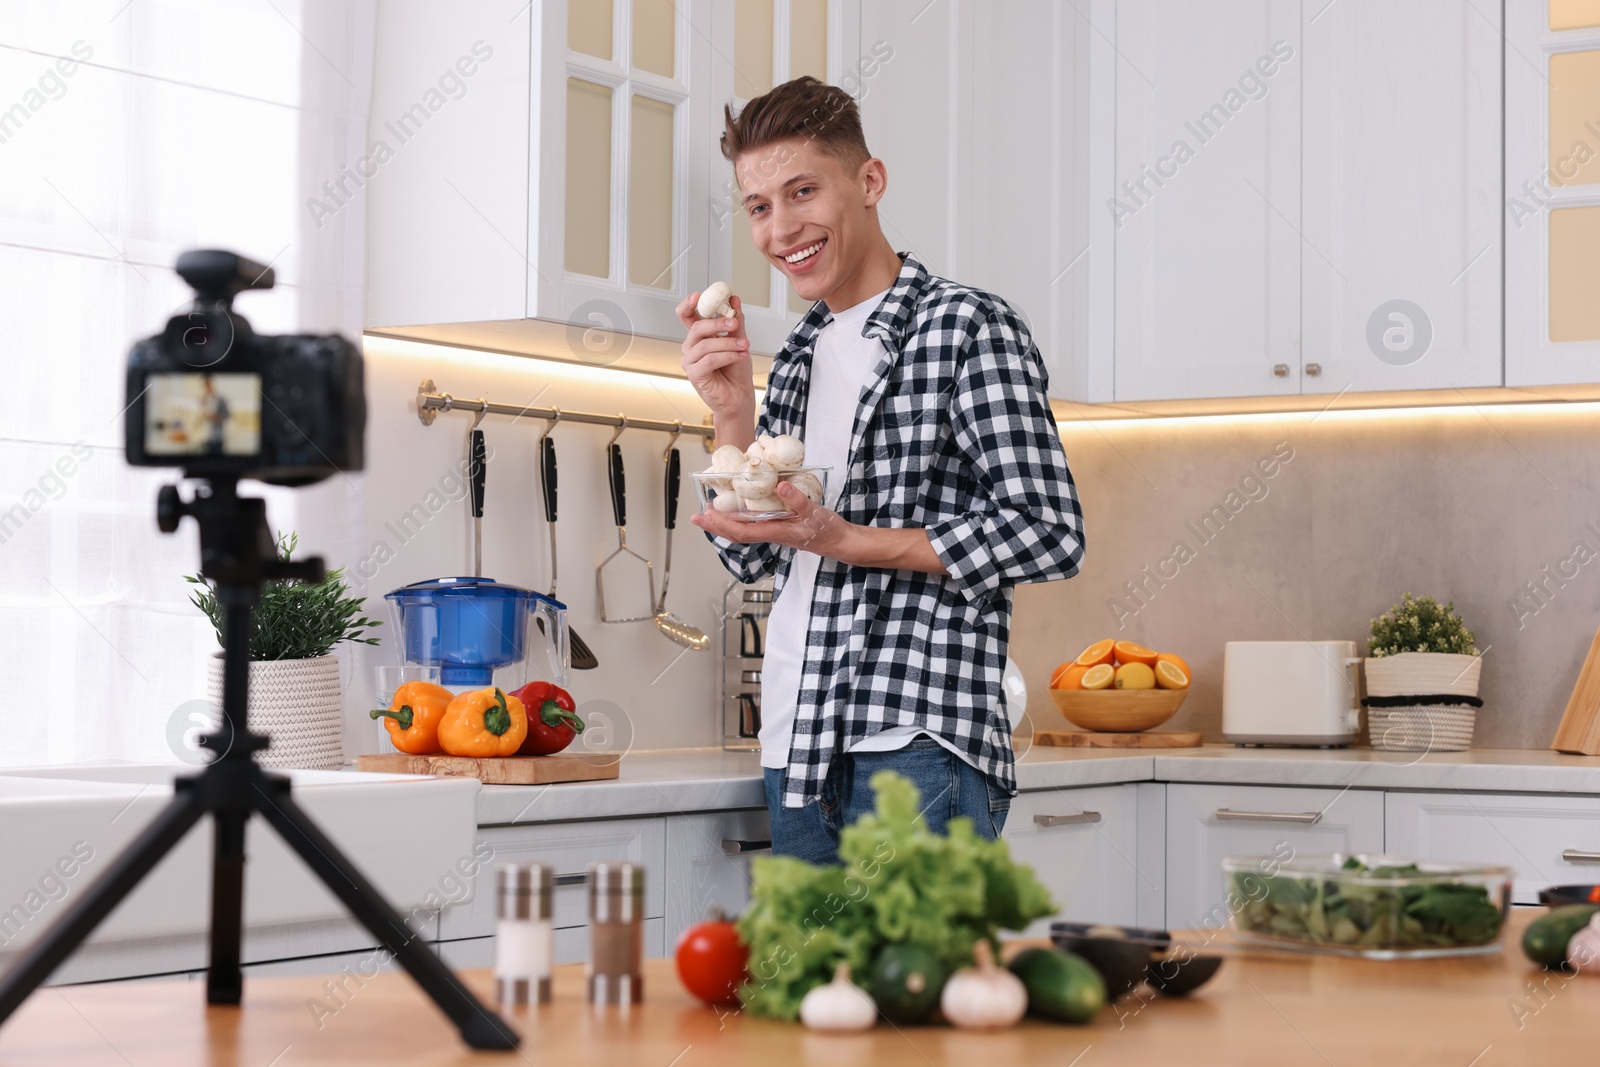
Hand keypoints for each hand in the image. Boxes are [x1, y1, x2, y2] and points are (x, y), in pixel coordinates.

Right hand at [677, 291, 755, 440]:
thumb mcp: (740, 341)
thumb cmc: (736, 371)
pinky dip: (727, 356)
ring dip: (728, 343)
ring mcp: (690, 362)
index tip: (699, 295)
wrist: (739, 397)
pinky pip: (710, 359)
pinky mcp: (694, 375)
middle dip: (717, 322)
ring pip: (706, 344)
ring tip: (746, 346)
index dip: (689, 305)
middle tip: (734, 322)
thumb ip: (736, 322)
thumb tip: (734, 299)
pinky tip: (740, 356)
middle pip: (697, 327)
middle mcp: (691, 348)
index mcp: (699, 337)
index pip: (687, 316)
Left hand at [689, 481, 855, 558]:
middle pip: (736, 534)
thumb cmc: (829, 531)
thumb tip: (781, 486)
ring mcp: (775, 532)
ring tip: (710, 513)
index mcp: (776, 532)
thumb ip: (798, 500)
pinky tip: (737, 513)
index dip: (721, 524)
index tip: (704, 515)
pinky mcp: (780, 528)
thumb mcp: (816, 513)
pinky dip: (739, 520)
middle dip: (715, 526)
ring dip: (724, 523)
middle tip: (696, 516)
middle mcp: (772, 534)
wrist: (841, 543)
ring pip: (743, 531)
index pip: (742, 530)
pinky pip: (753, 526)